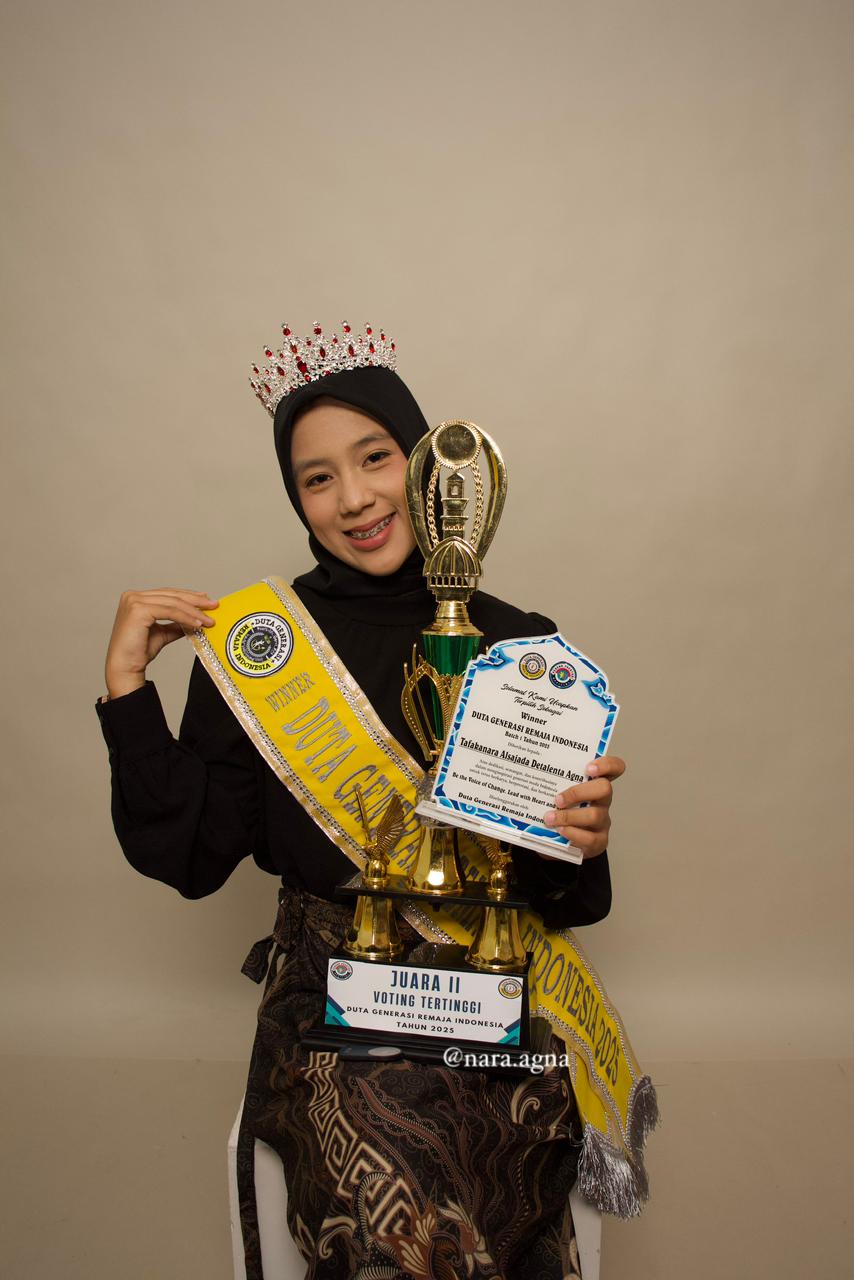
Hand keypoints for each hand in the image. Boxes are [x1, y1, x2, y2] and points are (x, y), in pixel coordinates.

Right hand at [104, 589, 218, 698]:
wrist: (125, 668)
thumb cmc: (138, 652)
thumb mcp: (162, 634)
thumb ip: (175, 624)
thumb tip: (195, 621)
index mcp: (135, 598)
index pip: (168, 594)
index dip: (189, 597)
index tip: (206, 601)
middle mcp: (133, 596)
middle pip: (172, 595)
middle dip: (196, 601)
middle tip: (214, 605)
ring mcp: (134, 601)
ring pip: (173, 603)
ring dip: (194, 611)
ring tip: (208, 620)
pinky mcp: (138, 610)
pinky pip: (170, 612)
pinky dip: (186, 617)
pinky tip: (198, 624)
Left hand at [542, 756, 625, 859]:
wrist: (557, 842)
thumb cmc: (557, 812)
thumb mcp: (555, 794)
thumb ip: (550, 782)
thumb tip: (527, 769)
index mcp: (594, 784)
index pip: (614, 768)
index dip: (607, 764)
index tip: (589, 767)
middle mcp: (602, 801)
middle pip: (604, 788)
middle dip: (579, 792)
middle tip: (557, 799)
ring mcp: (603, 821)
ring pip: (594, 815)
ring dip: (569, 816)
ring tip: (550, 818)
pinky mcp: (599, 841)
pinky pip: (590, 838)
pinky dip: (573, 834)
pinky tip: (560, 831)